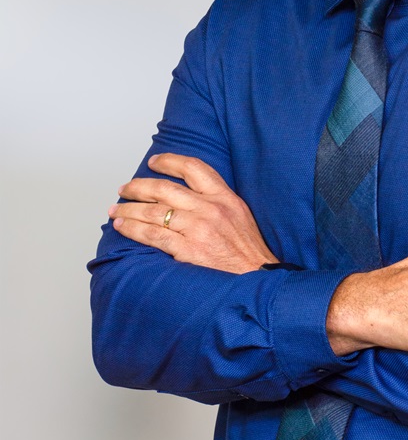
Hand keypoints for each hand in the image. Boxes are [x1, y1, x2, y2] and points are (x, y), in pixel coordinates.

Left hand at [109, 153, 277, 272]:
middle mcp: (210, 209)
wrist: (258, 278)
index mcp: (224, 197)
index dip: (169, 161)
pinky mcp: (188, 250)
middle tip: (125, 189)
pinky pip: (153, 235)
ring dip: (129, 209)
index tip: (154, 162)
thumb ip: (217, 201)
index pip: (193, 168)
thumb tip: (188, 196)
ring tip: (116, 210)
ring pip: (153, 212)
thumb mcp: (239, 215)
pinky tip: (122, 227)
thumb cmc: (248, 251)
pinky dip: (133, 229)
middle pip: (165, 188)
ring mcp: (198, 229)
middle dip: (139, 187)